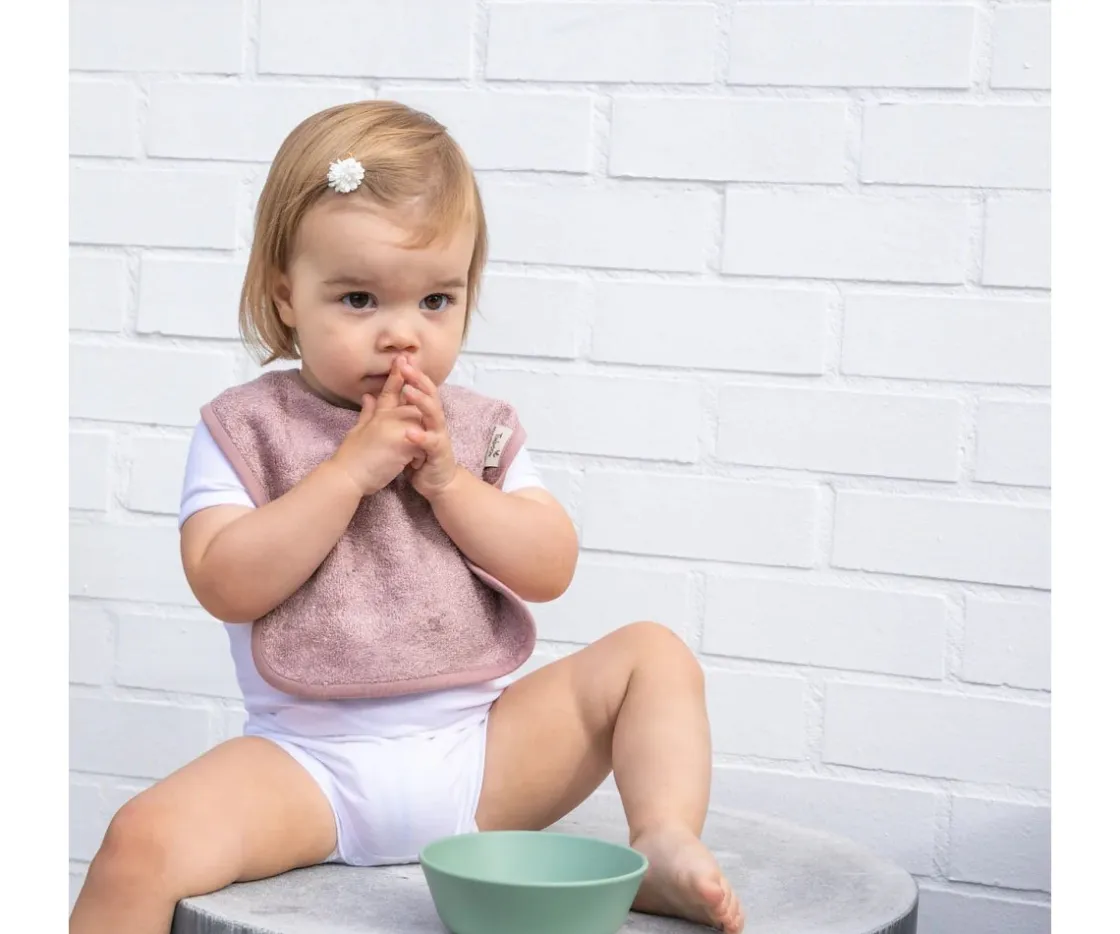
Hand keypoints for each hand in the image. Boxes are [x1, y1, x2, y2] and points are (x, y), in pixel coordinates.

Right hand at [327, 357, 423, 495]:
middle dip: (421, 398)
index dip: (397, 374)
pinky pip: (421, 443)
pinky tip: (417, 464)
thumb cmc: (350, 457)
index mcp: (377, 414)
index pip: (389, 391)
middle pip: (411, 402)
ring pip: (419, 422)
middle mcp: (386, 417)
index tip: (404, 358)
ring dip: (422, 434)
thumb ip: (366, 413)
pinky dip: (421, 453)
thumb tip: (368, 396)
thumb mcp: (357, 430)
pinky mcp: (401, 443)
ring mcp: (394, 428)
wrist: (345, 476)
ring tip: (421, 449)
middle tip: (428, 395)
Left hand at [398, 357, 460, 500]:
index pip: (417, 389)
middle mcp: (434, 421)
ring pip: (433, 414)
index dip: (409, 375)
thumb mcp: (400, 431)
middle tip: (406, 366)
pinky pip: (431, 443)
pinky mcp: (438, 453)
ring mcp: (438, 436)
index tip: (399, 358)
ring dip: (421, 402)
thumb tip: (371, 394)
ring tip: (409, 391)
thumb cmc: (419, 455)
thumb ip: (388, 413)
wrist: (435, 482)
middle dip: (418, 380)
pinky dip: (420, 436)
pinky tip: (410, 432)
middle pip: (429, 395)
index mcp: (423, 415)